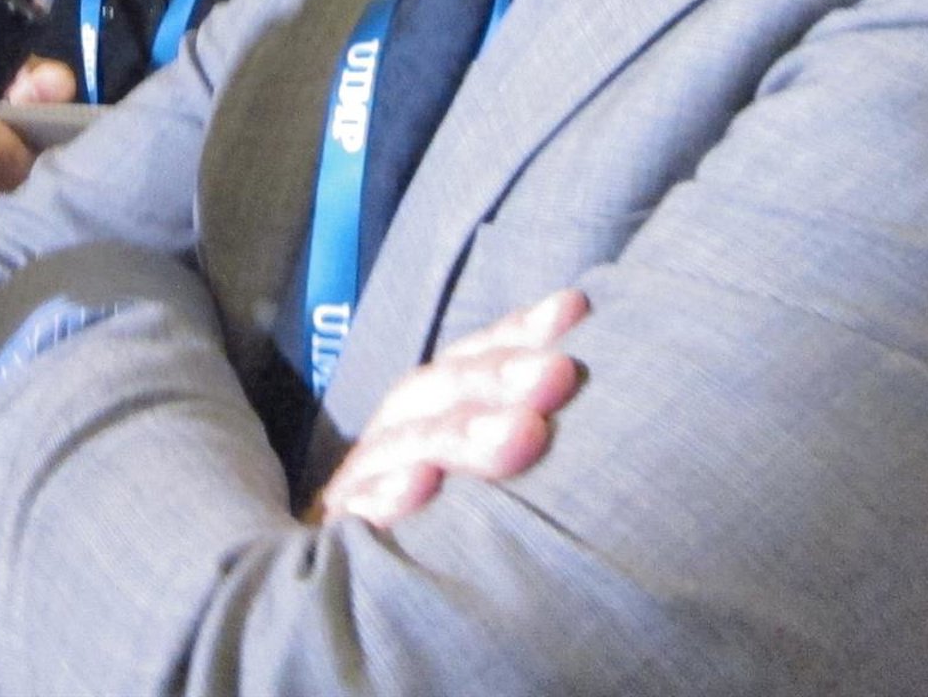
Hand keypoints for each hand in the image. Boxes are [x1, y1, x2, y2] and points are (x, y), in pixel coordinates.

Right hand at [307, 288, 588, 527]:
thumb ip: (520, 428)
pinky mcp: (335, 541)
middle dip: (502, 376)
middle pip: (438, 390)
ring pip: (404, 445)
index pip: (471, 361)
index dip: (518, 332)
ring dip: (461, 435)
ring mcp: (360, 487)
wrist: (343, 618)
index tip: (573, 309)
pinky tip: (417, 486)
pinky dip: (382, 498)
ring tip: (523, 433)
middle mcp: (393, 439)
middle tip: (561, 371)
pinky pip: (354, 514)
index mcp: (429, 415)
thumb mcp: (484, 482)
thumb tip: (593, 363)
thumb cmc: (448, 542)